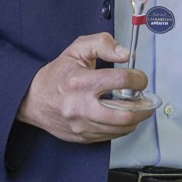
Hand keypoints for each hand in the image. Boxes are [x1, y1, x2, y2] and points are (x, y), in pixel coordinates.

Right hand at [16, 32, 152, 142]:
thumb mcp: (77, 49)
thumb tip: (124, 54)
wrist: (33, 99)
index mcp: (80, 81)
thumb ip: (103, 44)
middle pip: (124, 113)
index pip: (120, 80)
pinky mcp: (82, 137)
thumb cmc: (58, 73)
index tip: (140, 78)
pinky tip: (122, 116)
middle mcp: (81, 106)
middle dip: (143, 106)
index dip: (137, 78)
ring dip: (136, 118)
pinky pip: (111, 136)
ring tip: (138, 107)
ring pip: (120, 128)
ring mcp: (81, 125)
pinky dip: (122, 127)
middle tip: (148, 99)